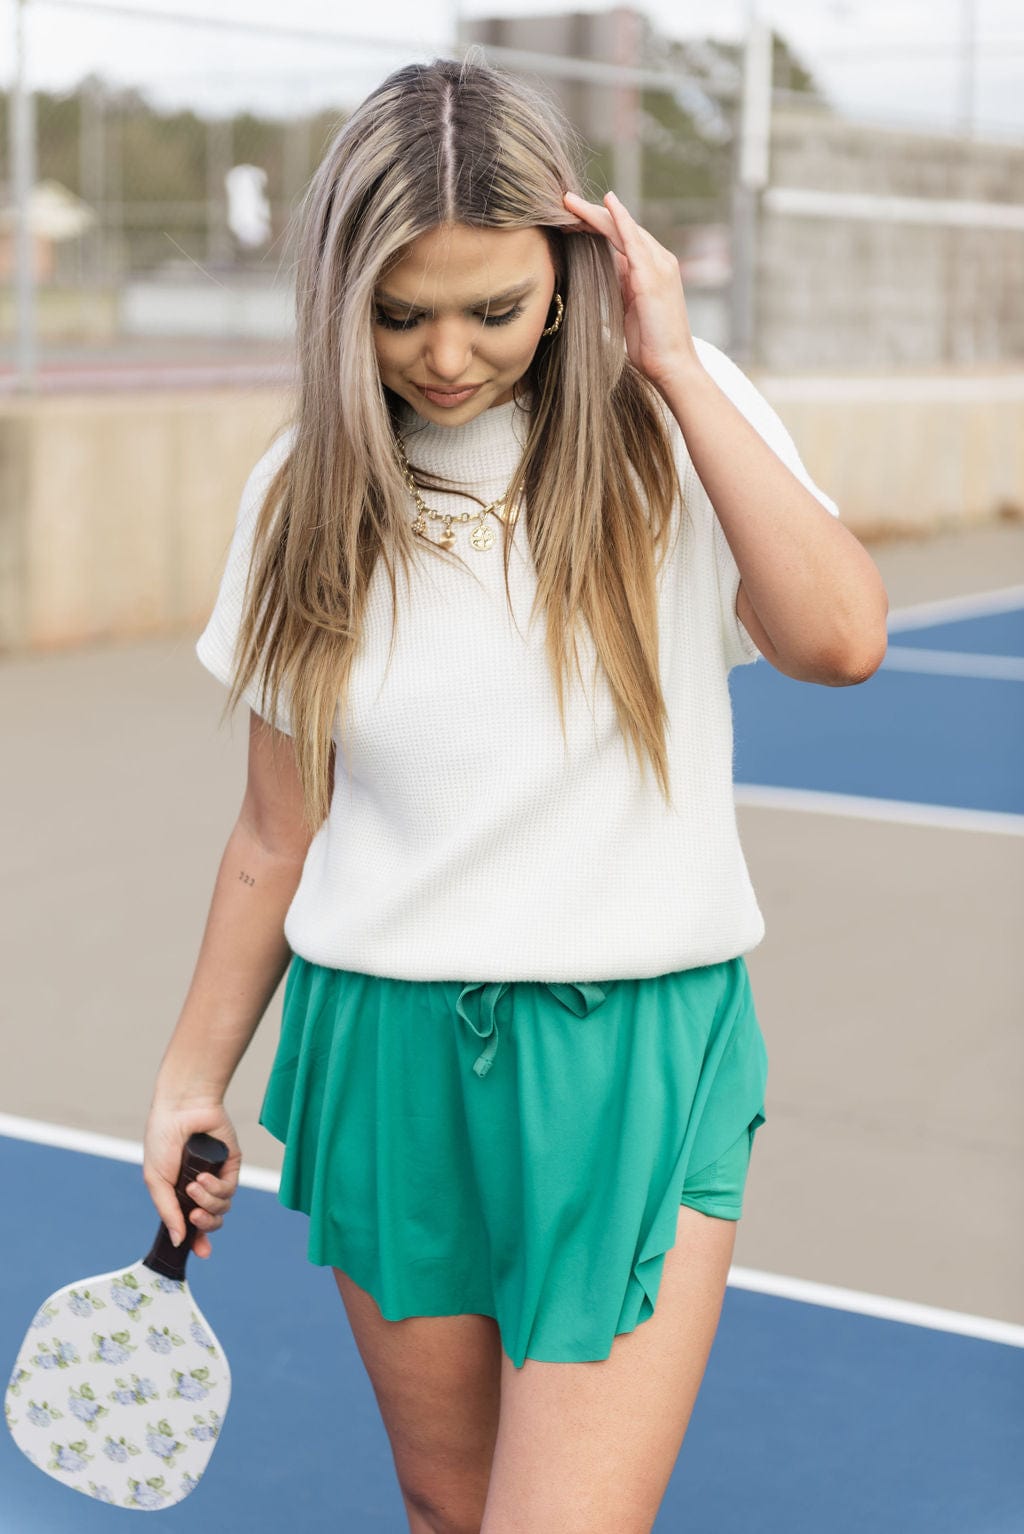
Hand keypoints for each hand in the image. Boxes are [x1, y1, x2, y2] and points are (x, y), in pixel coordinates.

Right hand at [143, 1098, 241, 1259]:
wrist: (180, 1109)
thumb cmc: (163, 1139)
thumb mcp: (156, 1179)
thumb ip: (167, 1211)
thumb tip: (177, 1241)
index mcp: (179, 1194)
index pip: (192, 1225)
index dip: (198, 1241)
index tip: (201, 1253)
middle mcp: (200, 1189)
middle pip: (212, 1221)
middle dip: (205, 1224)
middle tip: (194, 1214)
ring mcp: (217, 1177)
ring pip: (222, 1208)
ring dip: (208, 1201)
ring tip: (194, 1184)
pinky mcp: (231, 1165)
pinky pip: (230, 1189)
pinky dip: (217, 1188)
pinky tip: (204, 1177)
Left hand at [562, 188, 700, 393]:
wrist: (671, 365)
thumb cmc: (651, 345)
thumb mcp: (630, 309)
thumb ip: (621, 287)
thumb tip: (604, 272)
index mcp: (651, 270)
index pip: (621, 239)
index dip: (596, 226)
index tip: (569, 218)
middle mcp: (659, 261)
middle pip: (620, 228)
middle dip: (591, 214)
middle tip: (564, 200)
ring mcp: (659, 265)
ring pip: (623, 229)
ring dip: (596, 213)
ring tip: (570, 202)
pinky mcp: (653, 275)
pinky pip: (633, 240)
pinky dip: (620, 219)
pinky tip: (606, 203)